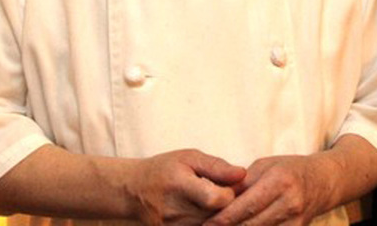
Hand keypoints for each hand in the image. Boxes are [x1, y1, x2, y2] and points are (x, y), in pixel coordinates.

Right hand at [130, 149, 247, 225]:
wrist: (134, 193)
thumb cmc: (164, 170)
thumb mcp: (189, 158)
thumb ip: (217, 167)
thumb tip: (243, 174)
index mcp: (180, 186)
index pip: (217, 200)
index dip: (230, 194)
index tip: (229, 186)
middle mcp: (176, 213)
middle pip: (218, 216)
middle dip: (229, 206)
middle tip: (226, 194)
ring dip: (220, 216)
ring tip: (214, 203)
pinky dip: (210, 223)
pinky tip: (206, 212)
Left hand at [203, 154, 338, 225]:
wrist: (323, 182)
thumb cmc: (290, 170)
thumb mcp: (265, 166)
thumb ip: (242, 183)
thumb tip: (217, 198)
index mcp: (279, 181)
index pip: (245, 206)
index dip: (223, 218)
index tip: (205, 224)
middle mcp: (289, 203)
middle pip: (250, 225)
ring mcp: (296, 221)